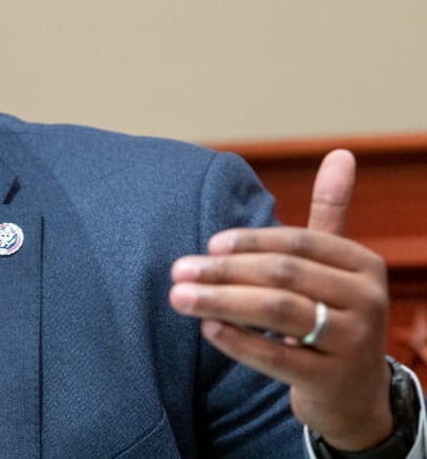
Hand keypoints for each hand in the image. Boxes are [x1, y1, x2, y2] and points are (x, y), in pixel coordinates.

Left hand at [170, 149, 392, 449]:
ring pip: (279, 312)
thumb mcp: (334, 264)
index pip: (298, 243)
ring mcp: (353, 343)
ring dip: (221, 301)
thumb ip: (331, 212)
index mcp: (362, 265)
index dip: (250, 241)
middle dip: (225, 271)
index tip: (209, 244)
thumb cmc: (332, 313)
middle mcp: (366, 301)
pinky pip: (277, 357)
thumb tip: (340, 153)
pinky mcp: (332, 380)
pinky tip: (207, 328)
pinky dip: (238, 341)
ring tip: (179, 297)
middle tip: (179, 270)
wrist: (355, 393)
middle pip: (284, 275)